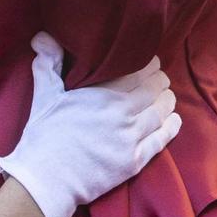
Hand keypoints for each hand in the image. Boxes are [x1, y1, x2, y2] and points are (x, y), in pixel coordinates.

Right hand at [0, 33, 180, 216]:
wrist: (46, 181)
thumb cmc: (43, 137)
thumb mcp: (44, 95)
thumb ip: (48, 63)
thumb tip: (43, 36)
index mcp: (102, 95)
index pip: (138, 72)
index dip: (149, 65)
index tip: (150, 63)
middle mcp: (122, 114)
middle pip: (154, 90)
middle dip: (159, 81)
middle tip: (159, 79)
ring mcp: (130, 138)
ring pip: (161, 112)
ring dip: (167, 101)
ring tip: (166, 96)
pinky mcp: (134, 161)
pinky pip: (162, 140)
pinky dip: (171, 127)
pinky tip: (174, 120)